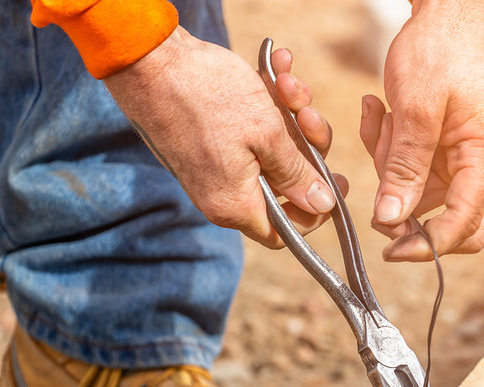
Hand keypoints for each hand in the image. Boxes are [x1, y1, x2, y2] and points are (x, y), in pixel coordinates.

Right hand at [103, 27, 347, 248]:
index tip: (334, 179)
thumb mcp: (266, 133)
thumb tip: (321, 205)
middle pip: (283, 185)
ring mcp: (213, 166)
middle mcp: (221, 193)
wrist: (149, 56)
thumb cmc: (206, 94)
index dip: (315, 211)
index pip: (285, 232)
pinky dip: (266, 102)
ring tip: (287, 81)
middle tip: (309, 115)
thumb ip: (297, 173)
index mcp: (234, 204)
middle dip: (305, 146)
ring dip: (288, 115)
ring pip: (270, 151)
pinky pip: (250, 131)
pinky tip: (274, 67)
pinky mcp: (208, 140)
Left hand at [359, 0, 483, 261]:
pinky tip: (381, 114)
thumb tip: (391, 221)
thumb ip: (404, 167)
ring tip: (381, 122)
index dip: (427, 247)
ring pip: (423, 198)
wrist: (449, 12)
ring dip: (391, 172)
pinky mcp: (447, 150)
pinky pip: (413, 171)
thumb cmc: (440, 50)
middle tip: (376, 194)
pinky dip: (390, 152)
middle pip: (452, 223)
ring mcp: (466, 159)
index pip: (464, 225)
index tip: (390, 252)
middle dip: (408, 213)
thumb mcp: (415, 108)